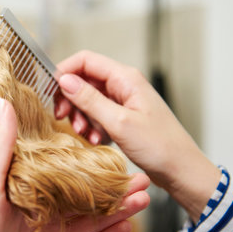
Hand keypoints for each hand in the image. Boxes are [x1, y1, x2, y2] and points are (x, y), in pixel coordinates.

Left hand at [0, 98, 149, 231]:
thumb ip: (1, 146)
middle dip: (111, 186)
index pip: (60, 171)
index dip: (85, 161)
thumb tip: (2, 103)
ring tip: (143, 197)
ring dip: (117, 209)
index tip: (106, 149)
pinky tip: (127, 226)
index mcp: (23, 191)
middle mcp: (40, 213)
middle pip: (82, 196)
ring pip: (91, 221)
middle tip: (137, 175)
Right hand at [55, 51, 219, 221]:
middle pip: (84, 80)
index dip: (64, 72)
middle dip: (70, 99)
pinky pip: (98, 114)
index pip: (85, 60)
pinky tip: (97, 140)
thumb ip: (90, 100)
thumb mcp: (119, 122)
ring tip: (85, 134)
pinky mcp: (122, 117)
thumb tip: (64, 80)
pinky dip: (92, 126)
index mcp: (125, 78)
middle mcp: (123, 85)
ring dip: (81, 116)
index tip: (51, 92)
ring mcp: (123, 101)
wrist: (181, 170)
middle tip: (62, 118)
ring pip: (88, 99)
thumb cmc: (159, 146)